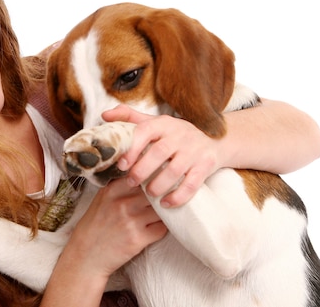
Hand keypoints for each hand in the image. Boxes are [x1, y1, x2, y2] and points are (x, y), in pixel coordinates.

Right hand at [65, 177, 166, 277]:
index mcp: (112, 190)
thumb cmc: (95, 226)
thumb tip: (145, 176)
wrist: (86, 256)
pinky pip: (162, 228)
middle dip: (159, 197)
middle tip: (161, 201)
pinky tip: (153, 229)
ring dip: (162, 213)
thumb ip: (120, 187)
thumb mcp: (102, 199)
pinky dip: (161, 228)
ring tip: (157, 216)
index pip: (142, 176)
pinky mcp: (138, 239)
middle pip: (154, 192)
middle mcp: (122, 203)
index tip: (154, 185)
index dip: (151, 180)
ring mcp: (131, 221)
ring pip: (161, 210)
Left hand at [103, 105, 222, 206]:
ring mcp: (195, 150)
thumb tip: (105, 116)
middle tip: (131, 182)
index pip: (146, 131)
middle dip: (142, 170)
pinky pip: (192, 184)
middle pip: (159, 152)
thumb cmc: (175, 134)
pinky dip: (178, 196)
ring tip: (149, 193)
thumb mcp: (155, 123)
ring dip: (159, 184)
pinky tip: (166, 203)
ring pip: (175, 170)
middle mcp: (180, 134)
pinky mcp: (206, 165)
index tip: (121, 164)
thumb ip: (130, 118)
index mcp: (164, 123)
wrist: (215, 141)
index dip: (132, 148)